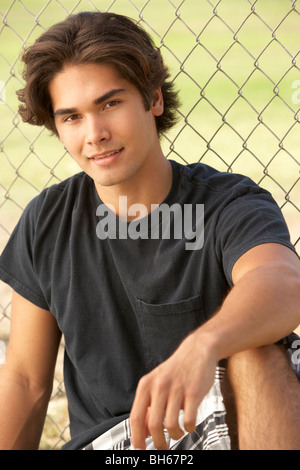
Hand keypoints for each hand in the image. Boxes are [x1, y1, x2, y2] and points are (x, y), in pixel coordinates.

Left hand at [129, 331, 217, 449]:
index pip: (135, 417)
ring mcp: (176, 389)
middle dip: (158, 443)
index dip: (136, 438)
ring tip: (178, 433)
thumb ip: (148, 404)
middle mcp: (159, 386)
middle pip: (153, 425)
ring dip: (175, 436)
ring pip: (170, 426)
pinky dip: (189, 428)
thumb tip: (142, 430)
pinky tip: (189, 424)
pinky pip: (188, 420)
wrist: (197, 350)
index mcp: (146, 385)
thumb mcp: (157, 382)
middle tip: (163, 448)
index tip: (140, 449)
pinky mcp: (193, 392)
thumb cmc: (177, 370)